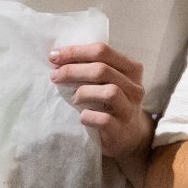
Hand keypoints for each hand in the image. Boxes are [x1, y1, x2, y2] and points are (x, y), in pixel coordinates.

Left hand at [50, 42, 150, 161]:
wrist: (130, 136)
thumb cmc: (112, 103)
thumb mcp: (110, 81)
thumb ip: (93, 67)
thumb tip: (58, 57)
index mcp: (131, 69)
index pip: (102, 51)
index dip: (75, 52)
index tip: (54, 56)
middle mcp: (134, 87)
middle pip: (102, 70)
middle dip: (73, 70)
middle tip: (54, 75)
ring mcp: (129, 109)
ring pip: (109, 92)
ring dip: (83, 92)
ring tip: (73, 98)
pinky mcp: (121, 129)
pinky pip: (104, 119)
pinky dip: (87, 116)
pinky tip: (81, 116)